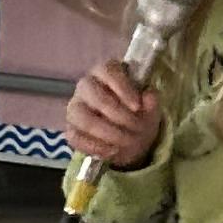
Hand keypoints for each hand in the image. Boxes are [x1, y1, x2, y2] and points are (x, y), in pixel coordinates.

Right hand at [65, 55, 161, 171]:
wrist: (130, 136)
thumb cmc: (137, 113)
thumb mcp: (150, 107)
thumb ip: (151, 101)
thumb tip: (149, 96)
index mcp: (105, 72)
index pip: (107, 70)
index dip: (122, 88)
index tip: (137, 107)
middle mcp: (86, 86)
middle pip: (93, 94)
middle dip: (117, 114)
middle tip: (135, 128)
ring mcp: (75, 107)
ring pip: (81, 117)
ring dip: (107, 132)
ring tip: (126, 142)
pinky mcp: (71, 129)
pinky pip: (75, 138)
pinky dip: (96, 147)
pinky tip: (113, 151)